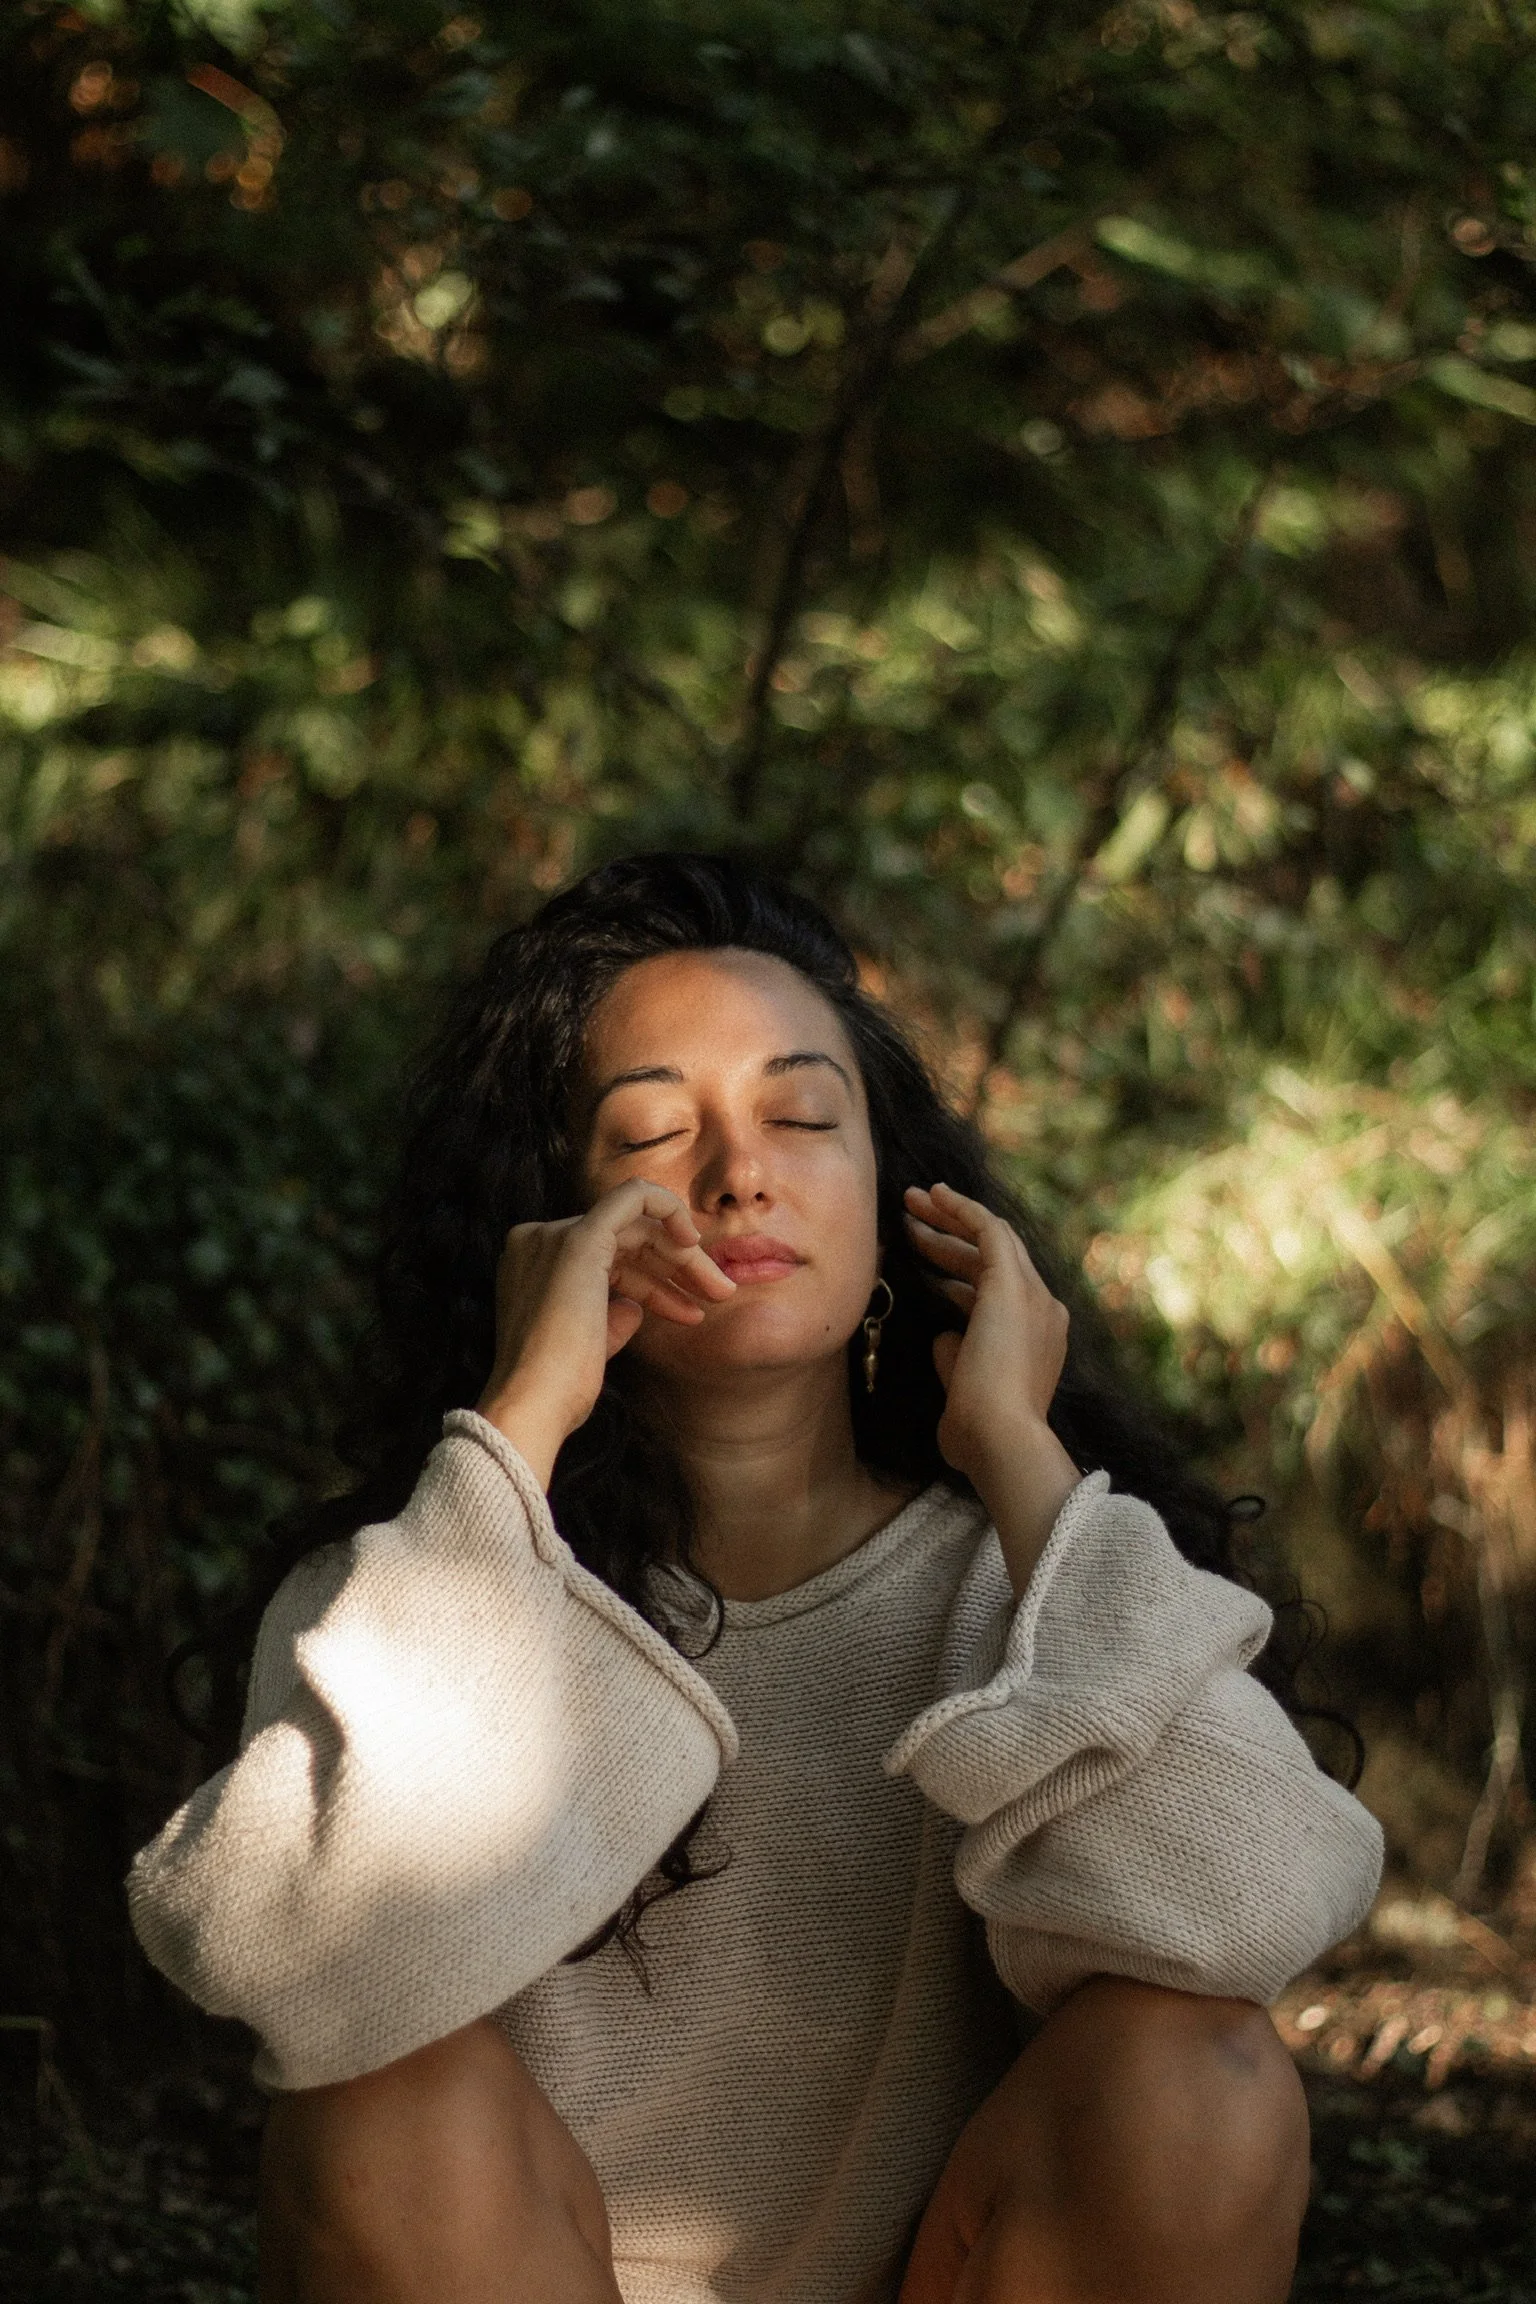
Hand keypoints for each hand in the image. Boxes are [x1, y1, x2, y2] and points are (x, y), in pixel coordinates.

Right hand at [476, 1180, 735, 1485]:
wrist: (535, 1404)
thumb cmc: (558, 1388)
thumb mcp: (589, 1345)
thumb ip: (610, 1318)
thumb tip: (634, 1307)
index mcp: (534, 1265)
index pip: (607, 1260)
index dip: (654, 1281)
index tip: (687, 1307)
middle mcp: (539, 1241)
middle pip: (626, 1240)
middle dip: (677, 1265)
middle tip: (718, 1293)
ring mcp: (556, 1235)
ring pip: (638, 1225)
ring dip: (684, 1256)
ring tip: (720, 1291)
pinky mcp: (582, 1238)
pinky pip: (634, 1196)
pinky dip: (668, 1208)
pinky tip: (692, 1240)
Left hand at [904, 1181, 1080, 1592]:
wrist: (1000, 1437)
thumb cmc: (977, 1431)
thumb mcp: (963, 1389)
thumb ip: (956, 1358)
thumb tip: (944, 1335)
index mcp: (1036, 1340)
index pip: (994, 1296)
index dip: (957, 1276)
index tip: (924, 1263)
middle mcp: (1043, 1311)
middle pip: (992, 1261)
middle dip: (949, 1237)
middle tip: (911, 1217)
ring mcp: (1034, 1296)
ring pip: (990, 1239)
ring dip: (949, 1218)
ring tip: (910, 1201)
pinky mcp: (1013, 1284)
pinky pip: (989, 1230)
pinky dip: (962, 1208)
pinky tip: (934, 1194)